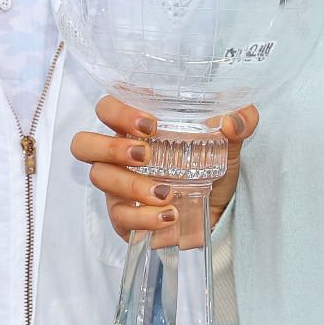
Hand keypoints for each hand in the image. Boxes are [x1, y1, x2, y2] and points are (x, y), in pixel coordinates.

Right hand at [71, 96, 258, 244]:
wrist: (219, 214)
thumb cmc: (212, 170)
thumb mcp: (230, 145)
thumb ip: (240, 123)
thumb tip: (235, 120)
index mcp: (136, 128)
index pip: (107, 108)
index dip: (118, 112)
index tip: (150, 124)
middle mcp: (118, 154)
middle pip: (84, 143)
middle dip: (111, 148)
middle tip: (145, 155)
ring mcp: (116, 186)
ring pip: (99, 179)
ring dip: (132, 185)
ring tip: (166, 192)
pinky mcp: (123, 216)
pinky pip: (119, 216)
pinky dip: (144, 216)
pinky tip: (168, 215)